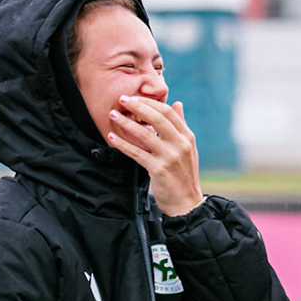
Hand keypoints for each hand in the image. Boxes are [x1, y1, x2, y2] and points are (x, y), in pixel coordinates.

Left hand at [106, 94, 202, 216]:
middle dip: (138, 106)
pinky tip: (112, 137)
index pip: (168, 112)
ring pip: (145, 134)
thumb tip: (177, 103)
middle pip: (158, 118)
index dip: (150, 103)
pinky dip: (123, 144)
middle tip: (122, 99)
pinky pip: (137, 153)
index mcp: (187, 137)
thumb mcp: (188, 148)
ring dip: (126, 123)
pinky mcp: (159, 169)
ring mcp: (170, 157)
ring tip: (113, 115)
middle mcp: (180, 145)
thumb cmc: (184, 174)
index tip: (134, 97)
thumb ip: (181, 125)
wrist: (186, 202)